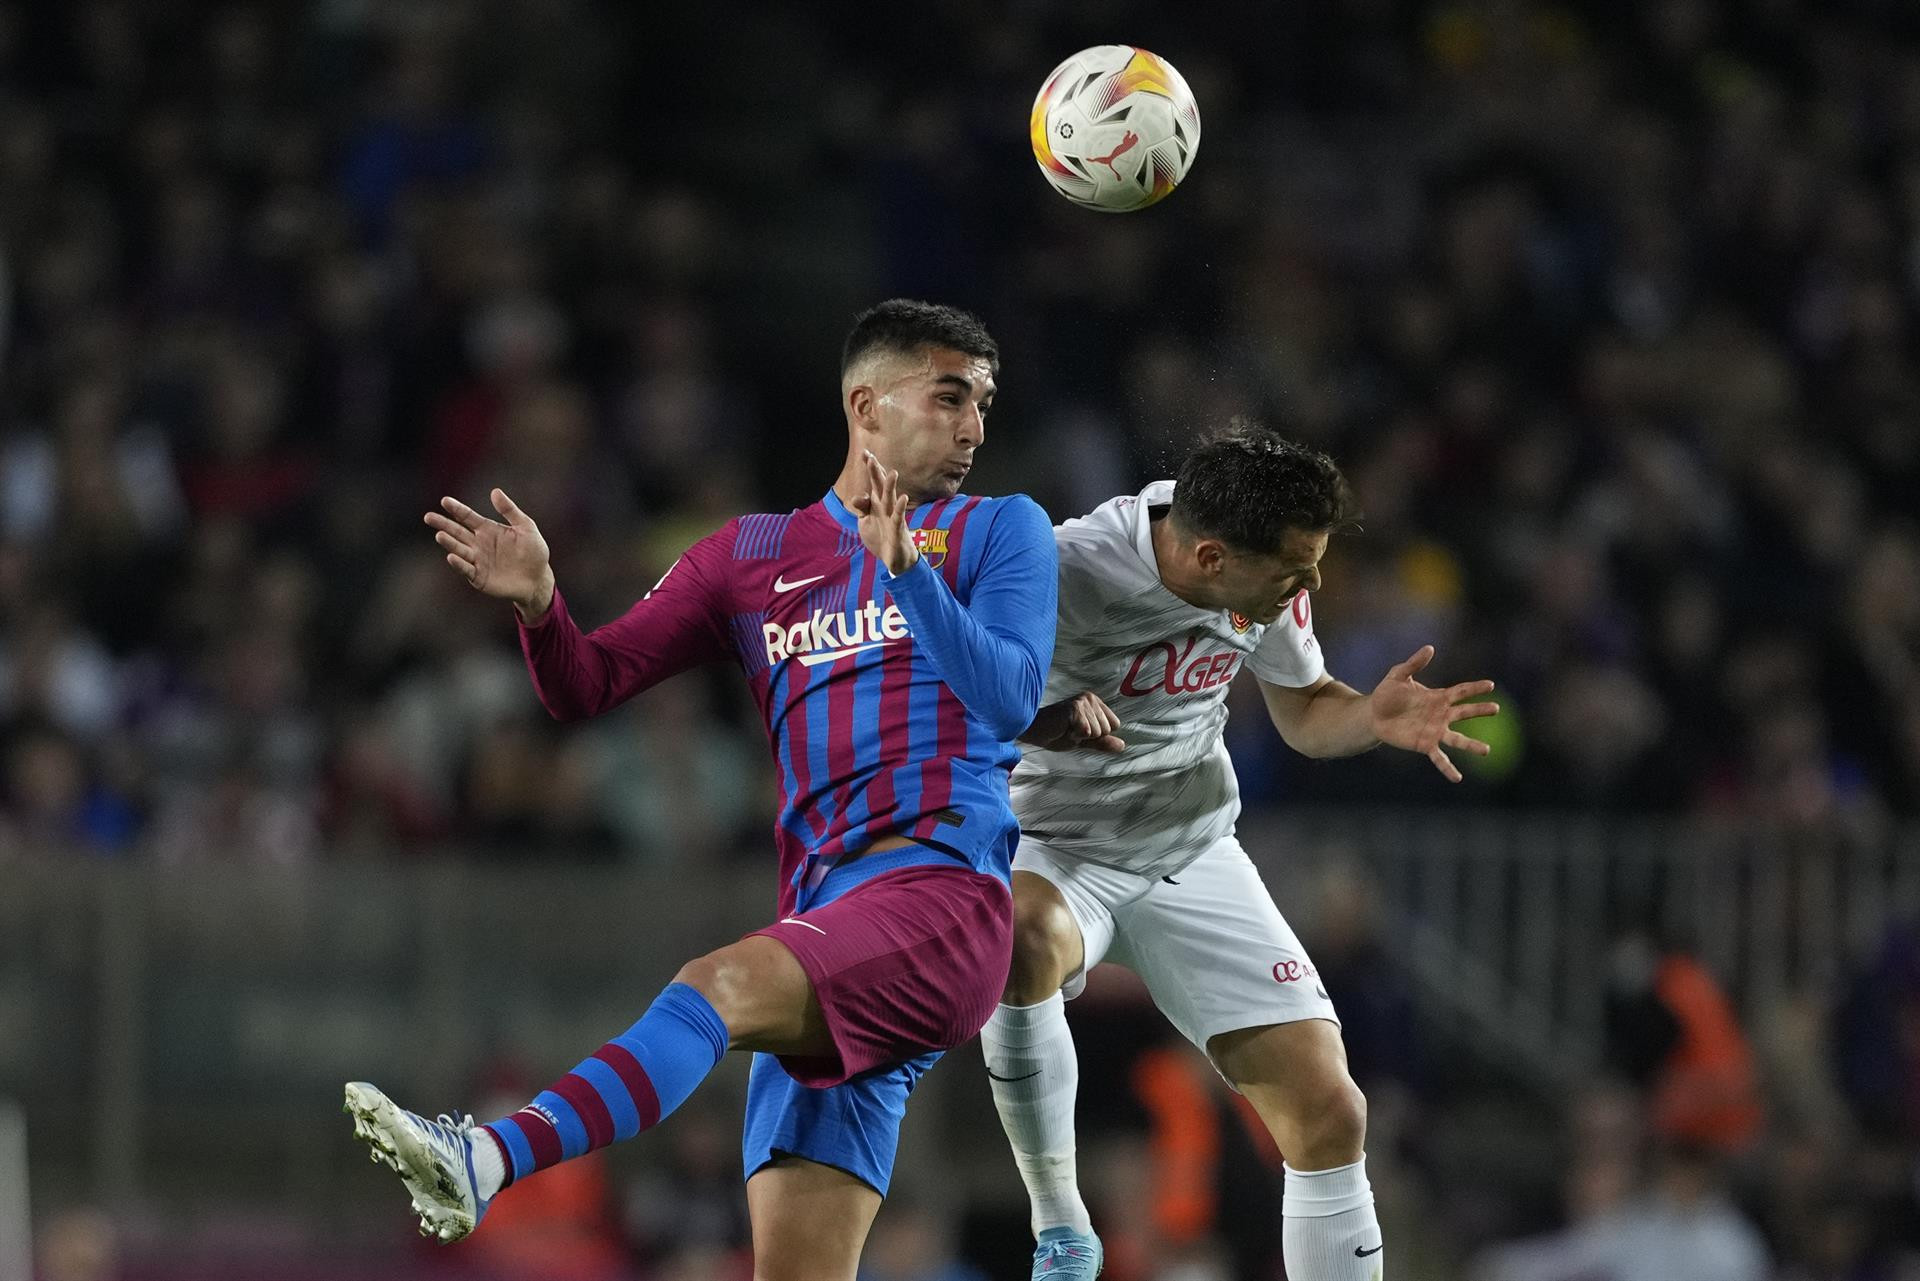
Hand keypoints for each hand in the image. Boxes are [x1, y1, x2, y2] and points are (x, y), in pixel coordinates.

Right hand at [424, 488, 555, 621]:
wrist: (538, 579)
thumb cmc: (534, 551)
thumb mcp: (526, 527)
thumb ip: (510, 510)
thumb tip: (495, 491)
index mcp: (488, 529)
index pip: (468, 517)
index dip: (457, 509)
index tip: (445, 500)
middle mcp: (479, 544)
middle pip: (457, 532)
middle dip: (443, 524)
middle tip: (428, 516)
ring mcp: (477, 560)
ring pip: (459, 549)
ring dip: (449, 543)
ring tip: (439, 535)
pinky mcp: (479, 576)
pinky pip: (466, 569)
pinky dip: (459, 564)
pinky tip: (451, 556)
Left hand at [851, 450, 917, 575]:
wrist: (895, 558)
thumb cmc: (881, 536)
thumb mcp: (865, 521)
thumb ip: (862, 507)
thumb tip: (856, 496)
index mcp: (878, 503)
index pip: (874, 482)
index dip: (871, 468)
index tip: (865, 452)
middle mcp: (886, 506)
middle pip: (881, 486)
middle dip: (876, 472)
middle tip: (871, 457)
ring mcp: (892, 517)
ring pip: (891, 499)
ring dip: (892, 486)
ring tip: (893, 473)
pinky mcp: (897, 529)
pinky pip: (899, 517)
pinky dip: (901, 508)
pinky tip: (903, 498)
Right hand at [1022, 691, 1126, 753]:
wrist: (1035, 731)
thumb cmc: (1056, 733)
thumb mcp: (1084, 740)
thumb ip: (1103, 742)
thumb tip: (1123, 746)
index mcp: (1095, 702)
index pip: (1114, 725)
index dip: (1098, 734)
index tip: (1080, 730)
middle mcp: (1090, 698)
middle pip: (1108, 729)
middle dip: (1090, 736)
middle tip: (1071, 730)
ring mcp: (1083, 702)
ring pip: (1098, 731)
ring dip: (1081, 736)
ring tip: (1066, 729)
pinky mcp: (1075, 708)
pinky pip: (1088, 732)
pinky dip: (1075, 736)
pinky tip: (1063, 728)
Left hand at [1367, 645, 1497, 782]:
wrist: (1373, 714)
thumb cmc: (1387, 694)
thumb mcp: (1399, 675)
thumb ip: (1414, 663)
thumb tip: (1430, 648)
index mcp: (1438, 698)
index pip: (1461, 691)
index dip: (1475, 688)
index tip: (1491, 685)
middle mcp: (1441, 715)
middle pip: (1465, 713)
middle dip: (1480, 711)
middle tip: (1496, 709)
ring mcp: (1434, 731)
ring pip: (1458, 739)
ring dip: (1472, 745)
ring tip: (1486, 750)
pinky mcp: (1425, 744)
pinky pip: (1439, 758)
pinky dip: (1448, 768)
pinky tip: (1458, 778)